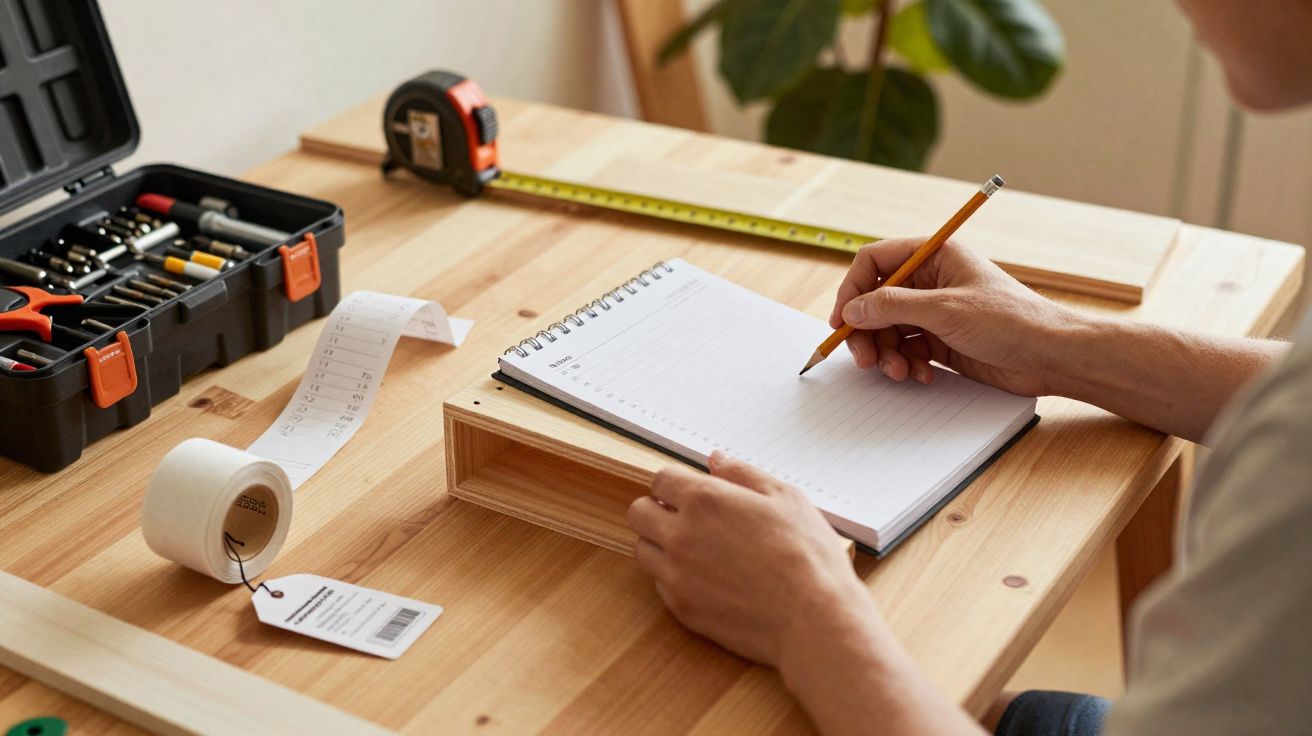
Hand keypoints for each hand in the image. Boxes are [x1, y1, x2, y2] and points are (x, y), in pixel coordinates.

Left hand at [627, 451, 879, 669]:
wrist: (812, 619)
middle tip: (686, 516)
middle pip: (638, 512)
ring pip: (642, 548)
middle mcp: (680, 535)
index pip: (660, 480)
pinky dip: (674, 576)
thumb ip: (743, 473)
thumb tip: (715, 460)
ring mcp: (676, 574)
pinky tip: (706, 577)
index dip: (676, 483)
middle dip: (657, 508)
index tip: (691, 492)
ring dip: (660, 542)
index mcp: (704, 500)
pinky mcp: (681, 607)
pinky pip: (660, 583)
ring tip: (696, 547)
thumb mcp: (785, 498)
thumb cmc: (807, 556)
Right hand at [829, 238, 1077, 396]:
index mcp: (934, 255)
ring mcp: (935, 311)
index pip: (876, 262)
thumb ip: (893, 307)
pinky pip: (907, 349)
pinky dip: (906, 364)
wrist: (1050, 355)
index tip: (842, 321)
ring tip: (900, 371)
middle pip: (876, 301)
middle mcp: (931, 280)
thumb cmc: (1011, 320)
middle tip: (865, 359)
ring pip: (888, 329)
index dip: (853, 290)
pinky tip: (922, 375)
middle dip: (867, 331)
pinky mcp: (942, 340)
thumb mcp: (945, 310)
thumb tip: (852, 309)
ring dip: (887, 353)